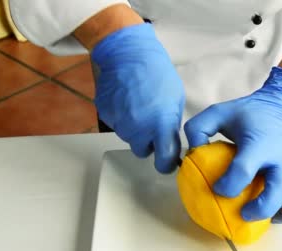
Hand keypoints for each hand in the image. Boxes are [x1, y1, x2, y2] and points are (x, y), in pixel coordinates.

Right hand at [91, 23, 184, 172]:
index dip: (166, 164)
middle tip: (152, 125)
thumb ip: (170, 125)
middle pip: (142, 151)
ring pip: (128, 137)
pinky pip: (115, 123)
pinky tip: (126, 100)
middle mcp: (138, 130)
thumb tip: (168, 140)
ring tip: (139, 105)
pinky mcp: (105, 115)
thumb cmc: (157, 74)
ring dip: (134, 128)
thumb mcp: (175, 101)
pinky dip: (121, 116)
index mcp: (160, 126)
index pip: (164, 161)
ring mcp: (119, 123)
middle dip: (148, 143)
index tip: (167, 162)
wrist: (128, 54)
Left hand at [184, 67, 281, 222]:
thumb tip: (191, 153)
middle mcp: (278, 159)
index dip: (228, 184)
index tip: (216, 188)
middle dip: (260, 208)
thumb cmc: (249, 114)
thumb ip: (199, 128)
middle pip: (277, 190)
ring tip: (261, 219)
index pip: (244, 169)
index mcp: (258, 144)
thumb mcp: (220, 112)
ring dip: (281, 214)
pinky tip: (273, 217)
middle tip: (242, 213)